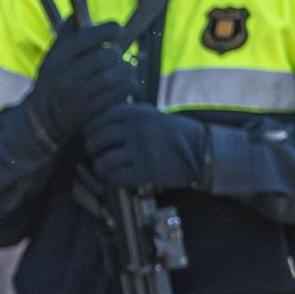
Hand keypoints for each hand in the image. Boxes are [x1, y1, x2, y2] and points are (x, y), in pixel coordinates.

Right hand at [24, 23, 138, 141]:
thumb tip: (75, 12)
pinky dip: (129, 86)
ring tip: (125, 70)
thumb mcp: (52, 58)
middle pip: (105, 56)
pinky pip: (121, 93)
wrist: (43, 120)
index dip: (107, 29)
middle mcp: (66, 77)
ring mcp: (79, 96)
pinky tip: (125, 85)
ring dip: (127, 70)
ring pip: (116, 75)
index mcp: (57, 59)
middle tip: (117, 56)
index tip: (115, 29)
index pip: (86, 37)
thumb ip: (65, 36)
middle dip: (117, 53)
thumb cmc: (55, 81)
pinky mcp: (92, 112)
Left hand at [83, 102, 211, 190]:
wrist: (204, 151)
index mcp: (137, 113)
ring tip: (105, 169)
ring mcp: (141, 150)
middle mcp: (136, 129)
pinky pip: (115, 178)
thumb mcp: (154, 116)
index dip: (90, 130)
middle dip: (92, 149)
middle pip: (96, 139)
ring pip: (103, 161)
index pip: (100, 119)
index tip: (91, 136)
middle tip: (96, 154)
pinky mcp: (146, 171)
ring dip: (100, 168)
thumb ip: (130, 117)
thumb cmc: (176, 134)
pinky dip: (112, 180)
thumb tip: (98, 124)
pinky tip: (116, 179)